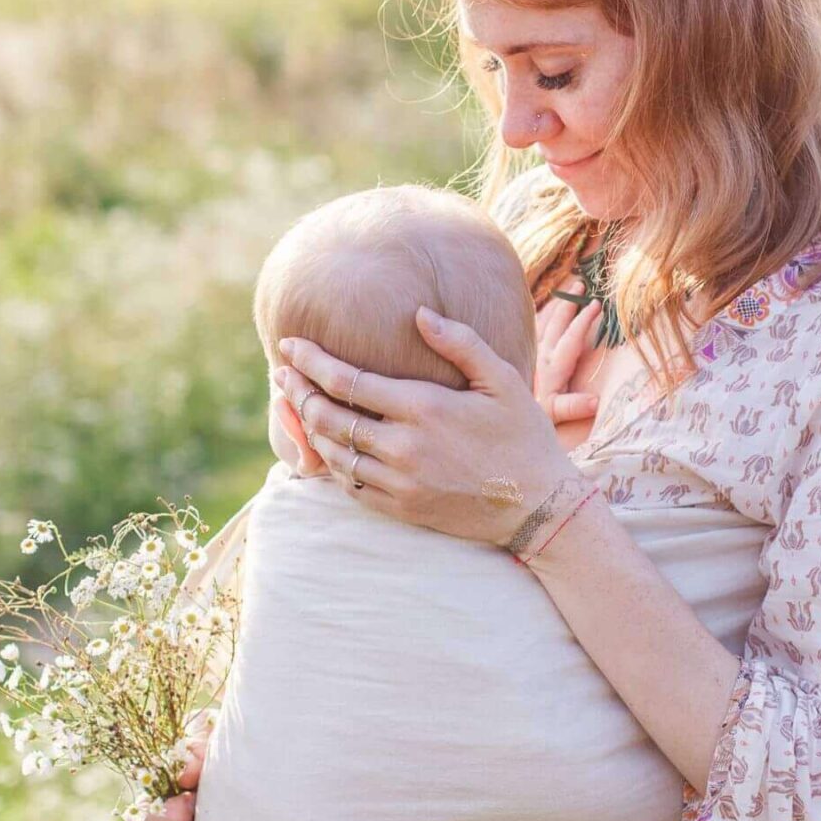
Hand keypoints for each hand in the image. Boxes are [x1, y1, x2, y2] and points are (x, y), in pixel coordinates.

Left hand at [276, 307, 585, 546]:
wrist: (538, 506)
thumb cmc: (524, 436)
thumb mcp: (502, 380)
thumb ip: (460, 343)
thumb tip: (418, 313)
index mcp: (424, 407)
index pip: (347, 380)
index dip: (310, 361)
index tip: (289, 345)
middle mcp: (403, 446)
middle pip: (328, 416)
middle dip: (297, 391)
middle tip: (282, 373)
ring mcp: (399, 481)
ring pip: (332, 452)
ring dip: (308, 427)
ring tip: (296, 404)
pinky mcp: (400, 507)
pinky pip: (349, 484)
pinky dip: (330, 462)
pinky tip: (325, 445)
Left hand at [533, 293, 604, 428]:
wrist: (503, 421)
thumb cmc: (532, 422)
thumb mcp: (553, 416)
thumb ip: (571, 407)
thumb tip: (595, 402)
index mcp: (552, 368)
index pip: (571, 338)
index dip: (584, 321)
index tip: (597, 304)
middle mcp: (540, 357)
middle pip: (555, 323)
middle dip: (569, 303)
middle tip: (581, 284)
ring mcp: (531, 356)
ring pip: (543, 323)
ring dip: (556, 306)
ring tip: (567, 288)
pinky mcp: (521, 358)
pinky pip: (533, 331)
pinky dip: (539, 316)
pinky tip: (543, 309)